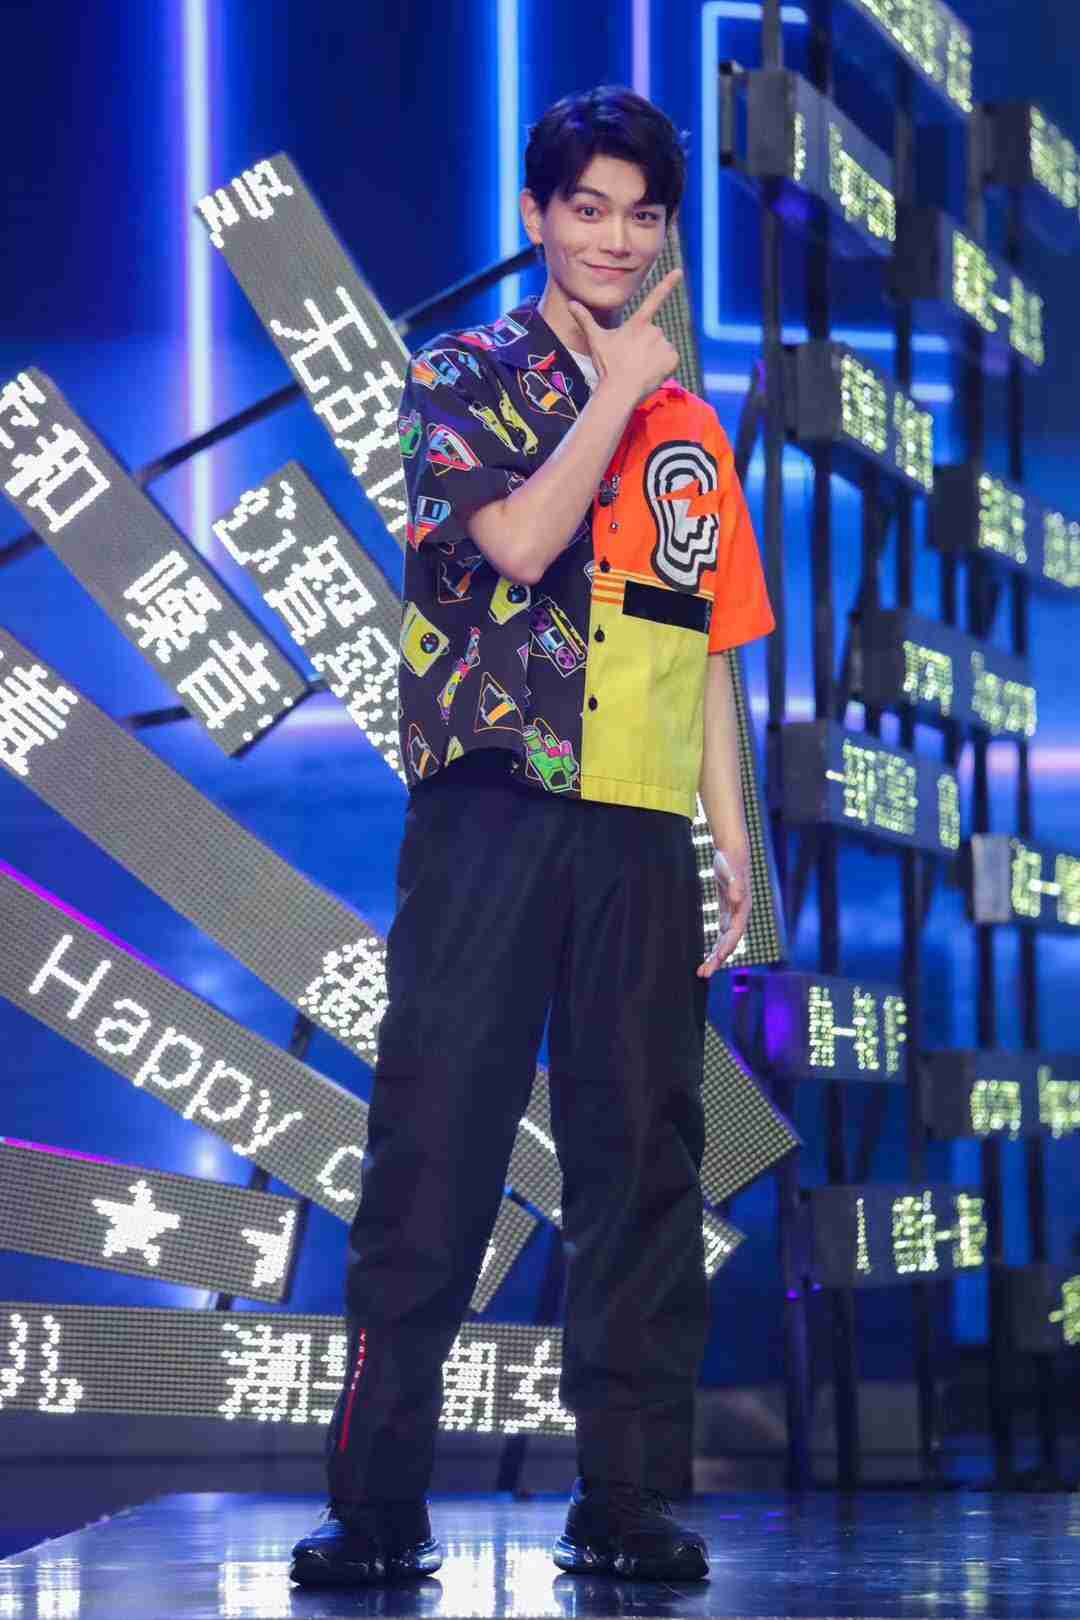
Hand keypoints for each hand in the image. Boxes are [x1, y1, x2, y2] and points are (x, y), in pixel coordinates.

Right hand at [566, 268, 682, 403]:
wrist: (620, 391)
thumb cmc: (607, 366)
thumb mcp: (596, 341)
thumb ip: (585, 320)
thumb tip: (570, 303)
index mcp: (638, 323)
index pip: (654, 298)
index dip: (667, 284)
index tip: (679, 271)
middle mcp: (654, 330)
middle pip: (653, 333)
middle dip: (645, 344)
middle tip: (631, 359)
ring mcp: (664, 345)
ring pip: (661, 347)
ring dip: (653, 355)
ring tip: (639, 368)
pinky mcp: (672, 359)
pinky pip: (671, 359)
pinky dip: (663, 366)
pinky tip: (651, 373)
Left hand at [696, 846, 751, 976]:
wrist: (732, 854)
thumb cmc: (730, 861)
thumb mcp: (730, 871)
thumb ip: (735, 885)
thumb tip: (738, 899)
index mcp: (742, 909)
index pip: (734, 934)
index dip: (725, 947)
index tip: (715, 959)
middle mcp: (739, 916)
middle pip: (729, 943)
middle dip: (717, 959)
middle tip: (703, 974)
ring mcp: (733, 916)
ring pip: (725, 942)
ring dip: (715, 957)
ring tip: (702, 971)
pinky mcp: (727, 914)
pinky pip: (721, 935)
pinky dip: (715, 946)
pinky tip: (708, 956)